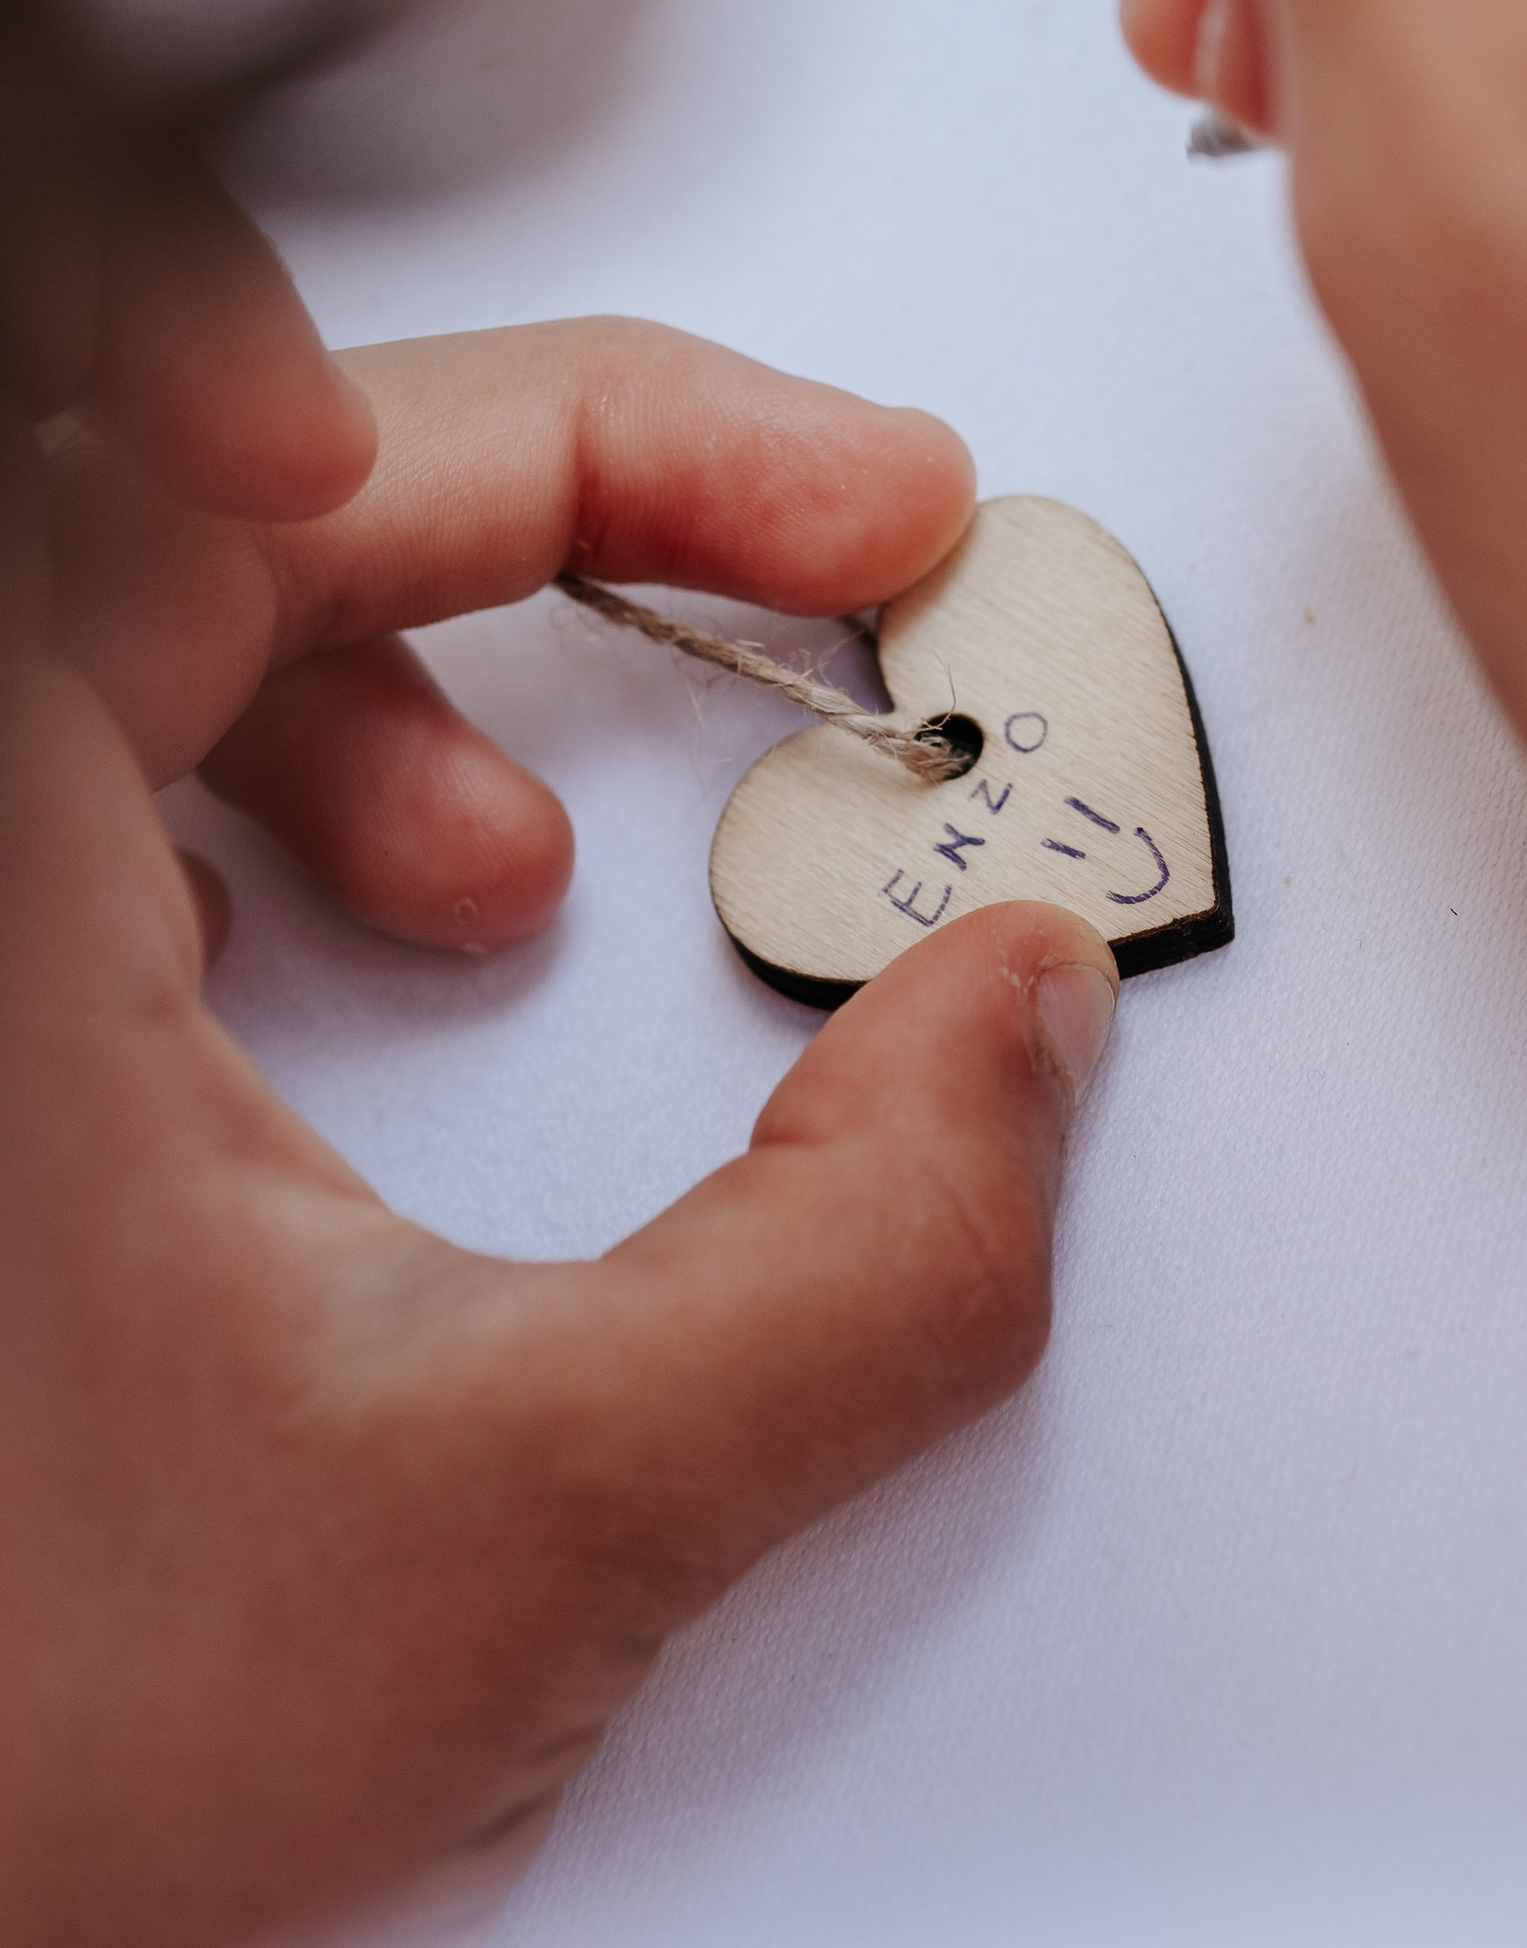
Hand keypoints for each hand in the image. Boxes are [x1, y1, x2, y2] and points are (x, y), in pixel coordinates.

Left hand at [0, 319, 1118, 1947]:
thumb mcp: (511, 1529)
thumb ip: (858, 1263)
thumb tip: (1012, 1037)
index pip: (278, 456)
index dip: (607, 419)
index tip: (833, 501)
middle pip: (229, 496)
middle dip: (550, 510)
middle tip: (809, 558)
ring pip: (145, 624)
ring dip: (401, 673)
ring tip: (537, 852)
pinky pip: (93, 792)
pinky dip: (283, 804)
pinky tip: (391, 947)